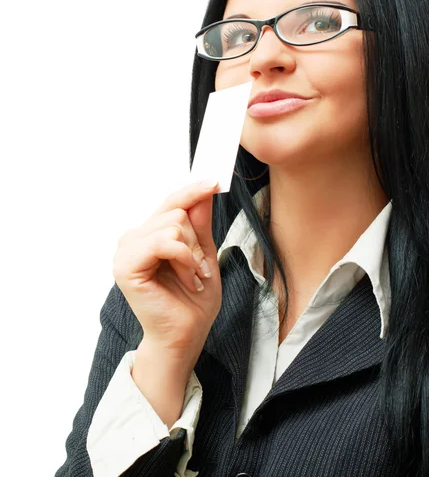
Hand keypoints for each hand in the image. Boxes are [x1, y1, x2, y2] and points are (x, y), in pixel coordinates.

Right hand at [112, 179, 221, 355]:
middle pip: (176, 212)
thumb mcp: (204, 253)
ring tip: (192, 277)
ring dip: (192, 255)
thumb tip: (204, 190)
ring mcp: (126, 251)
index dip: (193, 191)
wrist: (186, 334)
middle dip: (197, 241)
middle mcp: (134, 239)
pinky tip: (187, 278)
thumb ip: (200, 223)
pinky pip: (165, 242)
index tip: (215, 181)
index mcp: (149, 235)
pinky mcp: (126, 265)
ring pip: (173, 225)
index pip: (172, 202)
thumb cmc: (194, 299)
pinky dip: (185, 259)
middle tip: (200, 269)